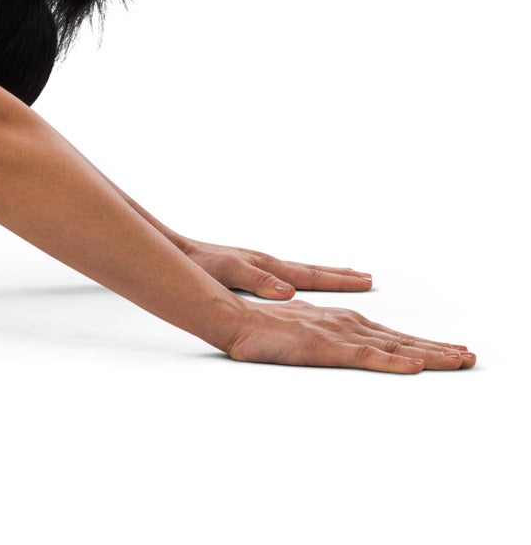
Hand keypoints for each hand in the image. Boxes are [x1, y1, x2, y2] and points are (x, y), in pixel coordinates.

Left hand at [179, 239, 372, 300]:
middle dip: (340, 276)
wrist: (177, 253)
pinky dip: (302, 278)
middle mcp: (269, 264)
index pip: (312, 275)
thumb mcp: (229, 273)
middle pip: (312, 271)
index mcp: (269, 267)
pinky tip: (299, 283)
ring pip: (300, 272)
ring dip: (324, 275)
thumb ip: (259, 281)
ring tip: (343, 276)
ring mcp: (260, 265)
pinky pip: (286, 275)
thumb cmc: (200, 264)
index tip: (366, 280)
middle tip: (366, 277)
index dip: (340, 281)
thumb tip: (290, 292)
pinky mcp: (249, 269)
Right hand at [223, 300, 474, 373]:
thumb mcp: (298, 332)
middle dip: (439, 349)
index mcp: (340, 322)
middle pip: (402, 339)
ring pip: (395, 346)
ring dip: (431, 354)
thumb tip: (340, 346)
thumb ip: (322, 339)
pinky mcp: (327, 347)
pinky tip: (416, 366)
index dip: (422, 344)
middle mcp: (346, 324)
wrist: (232, 319)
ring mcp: (339, 335)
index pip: (391, 336)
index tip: (450, 351)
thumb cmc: (258, 328)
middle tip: (470, 356)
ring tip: (460, 360)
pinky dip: (395, 361)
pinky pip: (368, 357)